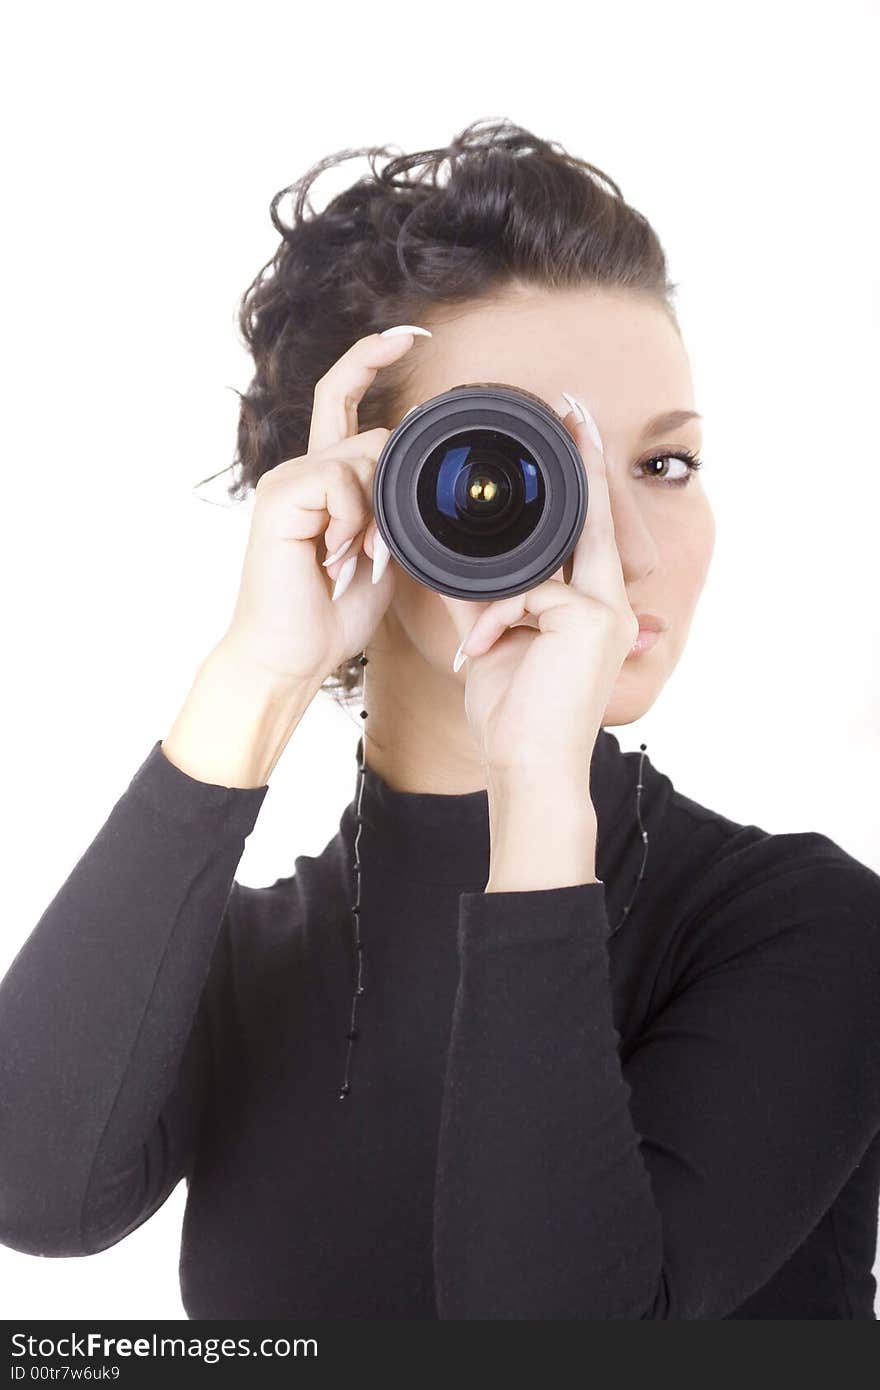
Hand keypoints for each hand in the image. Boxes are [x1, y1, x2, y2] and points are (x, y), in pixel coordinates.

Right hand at [221, 327, 430, 686]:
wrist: (292, 653)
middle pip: (375, 436)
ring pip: (363, 457)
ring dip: (373, 514)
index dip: (371, 359)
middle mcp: (301, 470)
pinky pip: (340, 480)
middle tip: (376, 549)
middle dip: (395, 491)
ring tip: (350, 557)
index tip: (407, 336)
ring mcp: (287, 480)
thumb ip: (392, 507)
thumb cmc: (332, 611)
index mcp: (323, 478)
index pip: (343, 397)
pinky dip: (351, 520)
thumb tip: (411, 474)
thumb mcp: (381, 550)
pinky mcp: (279, 496)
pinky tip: (332, 554)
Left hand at [448, 399, 638, 777]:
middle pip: (590, 516)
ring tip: (481, 647)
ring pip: (545, 558)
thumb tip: (449, 558)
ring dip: (501, 600)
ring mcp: (609, 609)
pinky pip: (526, 591)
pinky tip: (481, 655)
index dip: (581, 476)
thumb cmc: (513, 712)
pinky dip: (495, 622)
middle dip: (583, 458)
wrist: (526, 767)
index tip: (574, 425)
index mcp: (592, 606)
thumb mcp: (492, 640)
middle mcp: (612, 602)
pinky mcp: (594, 618)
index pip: (583, 528)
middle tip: (571, 403)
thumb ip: (481, 594)